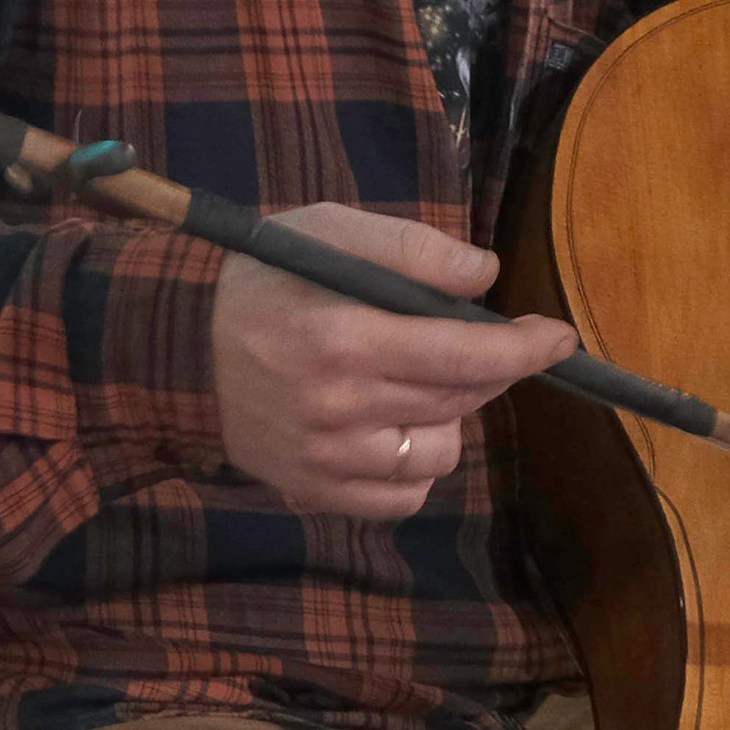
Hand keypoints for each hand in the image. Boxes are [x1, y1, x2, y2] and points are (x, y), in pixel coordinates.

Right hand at [210, 203, 575, 515]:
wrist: (171, 353)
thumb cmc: (260, 280)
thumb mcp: (325, 232)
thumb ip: (408, 248)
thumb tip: (485, 276)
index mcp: (342, 337)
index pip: (462, 353)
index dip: (522, 348)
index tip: (558, 337)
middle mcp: (338, 409)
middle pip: (460, 398)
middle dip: (486, 366)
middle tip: (468, 340)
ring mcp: (326, 461)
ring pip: (440, 453)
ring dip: (444, 418)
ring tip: (407, 384)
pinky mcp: (317, 494)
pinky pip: (405, 496)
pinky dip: (412, 466)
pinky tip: (386, 428)